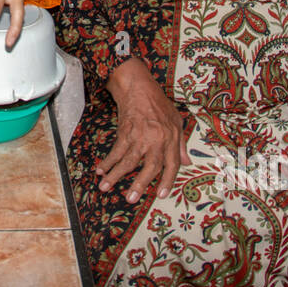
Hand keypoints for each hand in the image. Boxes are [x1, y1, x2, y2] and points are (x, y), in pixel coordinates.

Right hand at [99, 59, 191, 202]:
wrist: (140, 88)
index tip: (160, 195)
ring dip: (116, 175)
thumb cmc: (159, 104)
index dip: (167, 181)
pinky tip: (100, 169)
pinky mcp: (126, 131)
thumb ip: (181, 145)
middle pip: (149, 167)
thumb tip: (187, 163)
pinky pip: (116, 150)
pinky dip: (107, 161)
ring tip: (105, 187)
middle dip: (139, 184)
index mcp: (172, 139)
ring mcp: (140, 136)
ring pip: (128, 161)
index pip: (172, 165)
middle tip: (130, 198)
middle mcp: (157, 140)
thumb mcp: (177, 122)